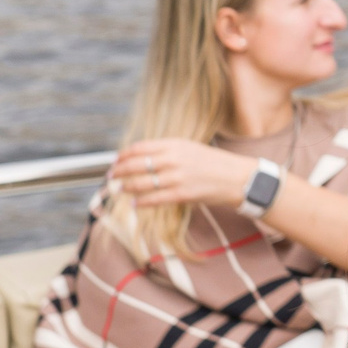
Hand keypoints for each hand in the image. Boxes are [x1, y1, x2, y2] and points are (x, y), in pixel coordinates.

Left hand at [113, 139, 255, 209]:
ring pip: (141, 183)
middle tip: (110, 176)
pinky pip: (154, 199)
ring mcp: (177, 177)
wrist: (237, 178)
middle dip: (119, 171)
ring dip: (126, 187)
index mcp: (175, 144)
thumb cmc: (214, 163)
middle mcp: (173, 159)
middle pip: (136, 165)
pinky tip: (134, 204)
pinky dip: (141, 202)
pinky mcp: (182, 194)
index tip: (116, 160)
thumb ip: (168, 151)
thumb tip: (143, 157)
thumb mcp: (190, 148)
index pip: (140, 147)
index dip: (124, 155)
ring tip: (119, 190)